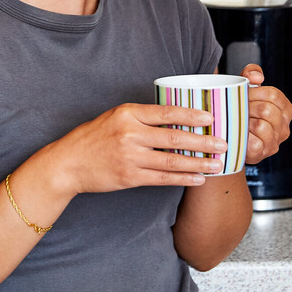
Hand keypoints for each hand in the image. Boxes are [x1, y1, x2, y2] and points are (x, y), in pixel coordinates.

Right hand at [44, 103, 231, 195]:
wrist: (68, 163)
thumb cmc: (93, 138)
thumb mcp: (114, 117)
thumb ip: (141, 117)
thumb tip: (176, 117)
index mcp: (127, 114)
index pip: (166, 112)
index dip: (191, 115)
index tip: (211, 117)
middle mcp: (129, 134)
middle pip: (174, 137)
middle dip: (203, 141)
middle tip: (223, 143)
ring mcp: (129, 157)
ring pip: (172, 161)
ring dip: (198, 163)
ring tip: (217, 164)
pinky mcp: (129, 177)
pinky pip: (162, 178)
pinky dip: (183, 179)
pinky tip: (198, 178)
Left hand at [237, 64, 291, 164]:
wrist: (230, 135)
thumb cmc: (241, 110)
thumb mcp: (247, 88)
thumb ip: (252, 74)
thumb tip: (257, 77)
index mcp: (285, 109)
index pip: (274, 95)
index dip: (255, 93)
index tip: (244, 94)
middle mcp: (284, 127)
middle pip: (267, 110)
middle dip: (247, 107)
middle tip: (237, 108)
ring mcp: (274, 142)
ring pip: (261, 126)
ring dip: (244, 121)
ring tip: (237, 120)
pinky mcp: (261, 154)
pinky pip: (254, 143)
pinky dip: (243, 137)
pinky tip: (238, 133)